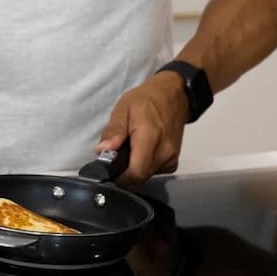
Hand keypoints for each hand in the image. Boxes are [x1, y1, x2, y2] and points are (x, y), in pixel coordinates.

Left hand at [96, 71, 187, 186]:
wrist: (173, 96)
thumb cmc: (146, 99)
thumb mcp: (123, 109)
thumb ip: (113, 131)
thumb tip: (102, 151)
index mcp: (150, 138)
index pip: (136, 172)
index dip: (120, 179)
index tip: (107, 176)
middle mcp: (164, 152)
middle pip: (140, 177)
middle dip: (124, 173)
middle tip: (113, 159)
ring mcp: (171, 158)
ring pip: (147, 175)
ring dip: (134, 169)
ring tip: (127, 151)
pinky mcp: (174, 160)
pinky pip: (155, 171)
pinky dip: (144, 166)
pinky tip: (139, 152)